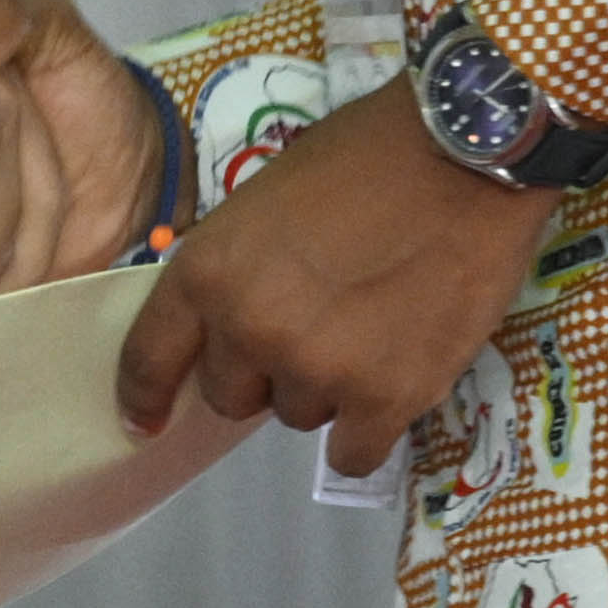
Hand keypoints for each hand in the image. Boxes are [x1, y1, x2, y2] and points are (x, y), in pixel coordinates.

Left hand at [108, 79, 561, 475]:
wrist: (463, 155)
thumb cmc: (365, 156)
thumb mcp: (266, 202)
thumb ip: (237, 270)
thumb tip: (231, 327)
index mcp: (208, 271)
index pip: (151, 358)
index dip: (144, 396)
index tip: (147, 421)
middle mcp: (250, 329)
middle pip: (231, 397)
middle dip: (262, 373)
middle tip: (313, 330)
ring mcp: (318, 370)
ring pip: (299, 416)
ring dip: (326, 389)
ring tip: (372, 328)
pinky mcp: (386, 399)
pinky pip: (353, 453)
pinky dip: (369, 428)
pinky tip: (392, 384)